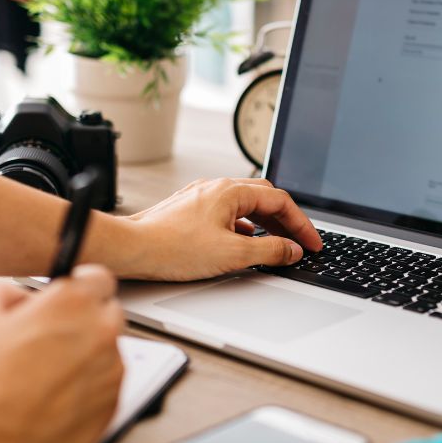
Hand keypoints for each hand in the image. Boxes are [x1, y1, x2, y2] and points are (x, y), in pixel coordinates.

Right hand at [0, 266, 124, 442]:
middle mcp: (101, 333)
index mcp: (73, 303)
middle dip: (87, 320)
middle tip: (54, 337)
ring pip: (108, 353)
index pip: (99, 279)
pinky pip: (106, 387)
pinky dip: (88, 389)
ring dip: (88, 356)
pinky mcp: (113, 405)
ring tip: (47, 376)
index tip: (71, 295)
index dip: (81, 286)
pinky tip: (55, 399)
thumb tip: (18, 295)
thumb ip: (6, 293)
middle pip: (109, 314)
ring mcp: (112, 371)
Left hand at [114, 178, 323, 281]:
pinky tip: (242, 243)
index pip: (280, 201)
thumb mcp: (232, 254)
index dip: (302, 224)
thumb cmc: (171, 248)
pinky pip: (227, 214)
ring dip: (265, 224)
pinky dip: (243, 227)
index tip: (311, 243)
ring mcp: (201, 197)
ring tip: (276, 245)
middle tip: (299, 243)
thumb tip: (291, 250)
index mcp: (231, 191)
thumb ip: (269, 251)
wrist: (130, 249)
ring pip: (244, 206)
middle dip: (286, 221)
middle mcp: (216, 188)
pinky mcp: (189, 211)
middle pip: (264, 198)